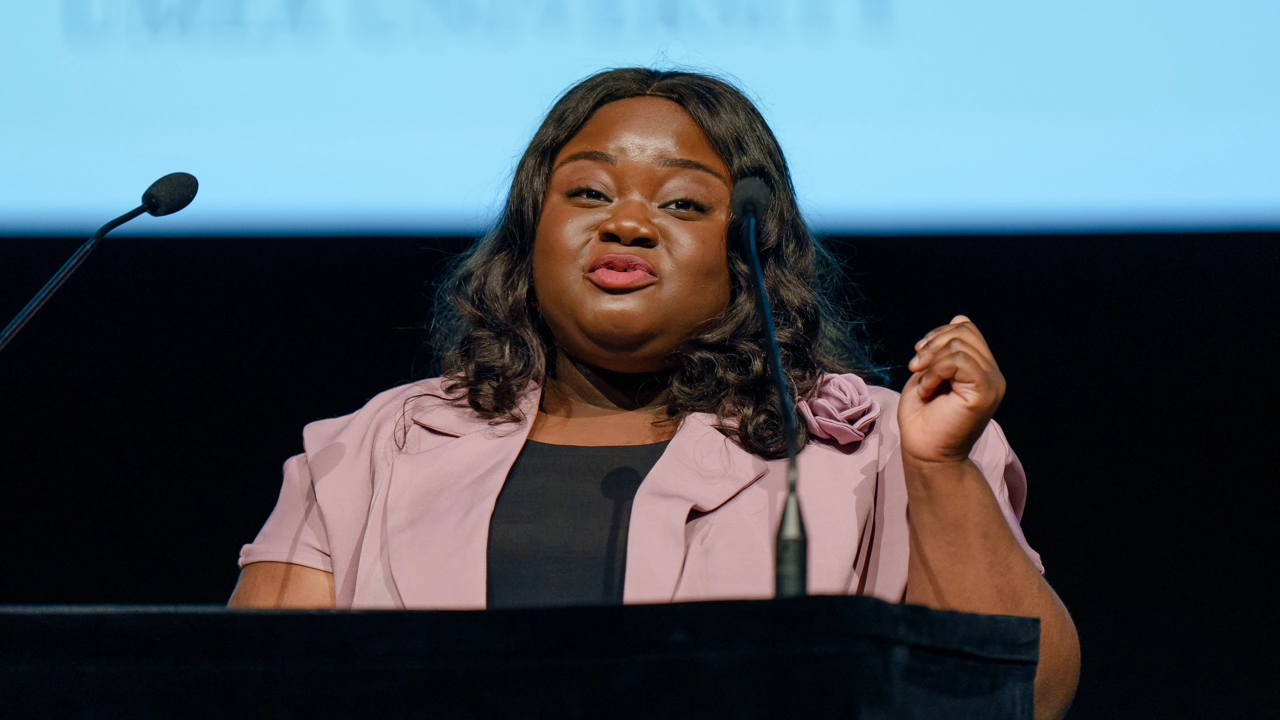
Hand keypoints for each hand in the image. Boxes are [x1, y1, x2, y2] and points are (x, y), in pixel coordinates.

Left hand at [897, 316, 1005, 464]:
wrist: (924, 452)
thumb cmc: (923, 418)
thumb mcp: (930, 373)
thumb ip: (945, 349)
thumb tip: (960, 318)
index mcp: (981, 369)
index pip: (966, 329)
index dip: (938, 335)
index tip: (919, 358)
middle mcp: (993, 375)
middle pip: (964, 331)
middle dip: (932, 344)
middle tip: (916, 368)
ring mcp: (992, 384)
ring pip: (960, 344)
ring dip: (931, 361)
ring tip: (923, 383)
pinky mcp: (984, 393)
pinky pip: (959, 361)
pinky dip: (935, 371)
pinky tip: (928, 390)